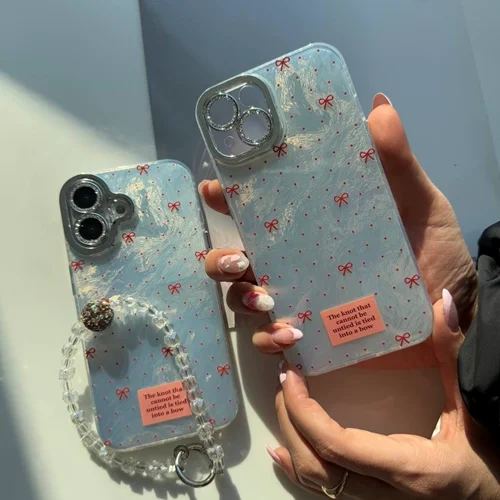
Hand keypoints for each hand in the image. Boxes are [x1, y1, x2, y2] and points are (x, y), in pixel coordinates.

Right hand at [200, 94, 477, 368]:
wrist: (459, 316)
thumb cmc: (435, 256)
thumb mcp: (419, 206)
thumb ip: (397, 164)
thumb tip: (378, 106)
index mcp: (312, 230)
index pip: (260, 212)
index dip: (229, 200)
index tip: (213, 189)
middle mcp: (297, 265)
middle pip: (237, 261)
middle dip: (221, 260)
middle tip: (238, 259)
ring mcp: (301, 303)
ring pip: (244, 302)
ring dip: (242, 300)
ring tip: (266, 301)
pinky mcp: (313, 340)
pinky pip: (272, 343)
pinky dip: (269, 340)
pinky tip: (289, 336)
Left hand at [268, 293, 499, 498]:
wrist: (498, 497)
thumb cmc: (490, 455)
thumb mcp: (472, 404)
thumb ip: (453, 353)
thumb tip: (443, 302)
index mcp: (407, 466)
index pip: (336, 445)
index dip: (304, 411)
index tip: (291, 376)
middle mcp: (385, 493)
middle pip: (316, 465)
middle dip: (290, 421)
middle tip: (287, 381)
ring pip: (317, 482)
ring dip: (291, 440)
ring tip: (286, 401)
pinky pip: (327, 491)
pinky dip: (298, 467)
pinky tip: (282, 449)